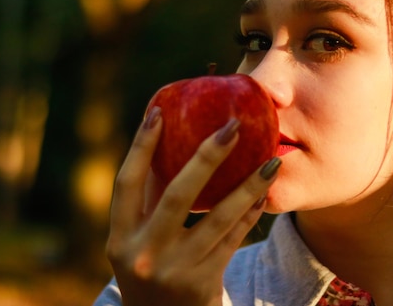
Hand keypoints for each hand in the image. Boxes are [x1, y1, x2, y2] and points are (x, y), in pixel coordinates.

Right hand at [106, 107, 279, 305]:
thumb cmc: (151, 268)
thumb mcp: (137, 241)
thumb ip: (149, 200)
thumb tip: (170, 139)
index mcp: (120, 238)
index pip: (126, 183)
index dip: (140, 146)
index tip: (157, 110)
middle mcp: (143, 254)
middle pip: (178, 195)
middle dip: (208, 156)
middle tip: (233, 125)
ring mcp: (176, 270)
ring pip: (220, 218)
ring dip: (249, 185)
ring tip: (272, 159)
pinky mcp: (205, 282)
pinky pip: (235, 237)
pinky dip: (251, 212)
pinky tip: (266, 190)